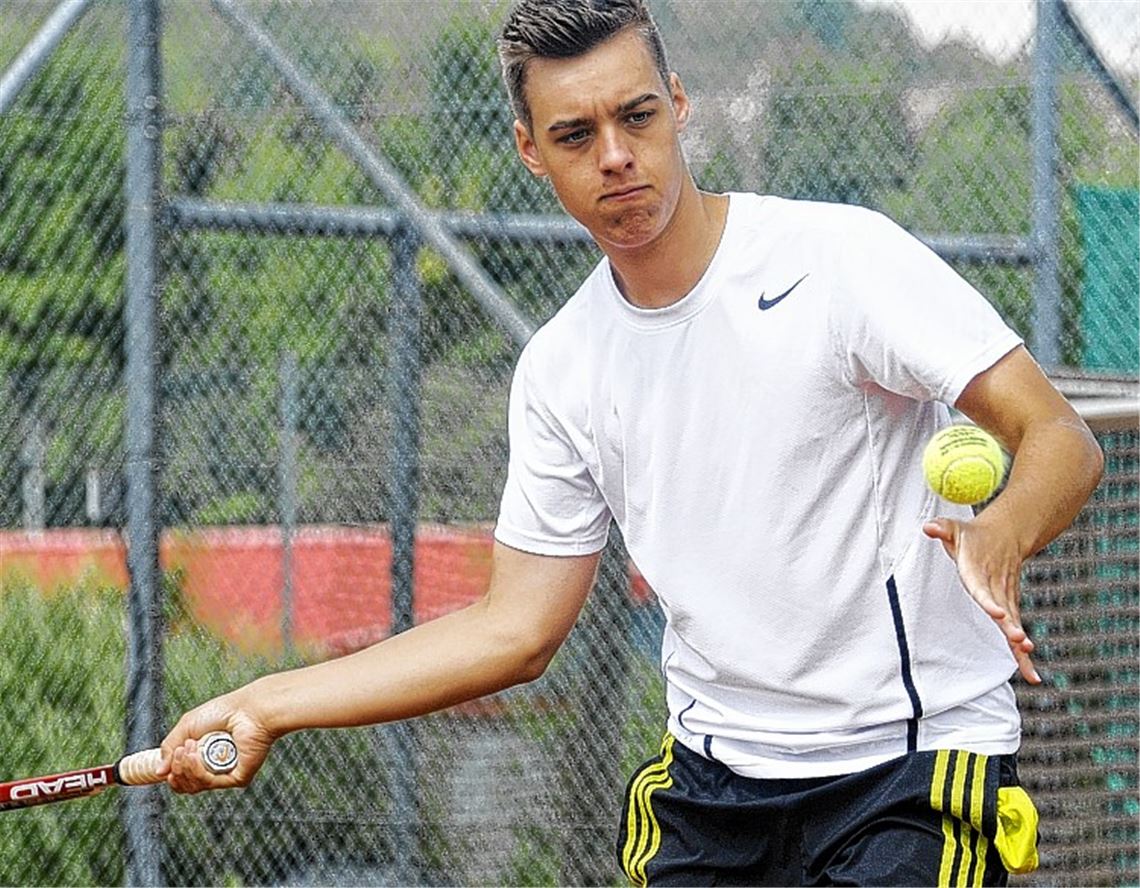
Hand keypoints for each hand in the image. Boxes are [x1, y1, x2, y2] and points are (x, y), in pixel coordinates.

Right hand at [159, 687, 275, 793]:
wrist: (248, 709)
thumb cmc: (223, 712)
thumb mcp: (187, 726)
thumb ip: (169, 747)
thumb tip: (159, 771)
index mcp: (203, 756)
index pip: (182, 777)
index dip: (171, 775)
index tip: (165, 766)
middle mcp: (214, 768)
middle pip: (184, 785)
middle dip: (176, 769)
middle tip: (180, 751)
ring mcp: (225, 774)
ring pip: (193, 786)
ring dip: (185, 767)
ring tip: (190, 748)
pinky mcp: (237, 778)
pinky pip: (209, 783)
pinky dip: (196, 770)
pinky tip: (196, 755)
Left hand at [923, 516, 1040, 684]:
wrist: (1004, 536)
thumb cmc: (971, 537)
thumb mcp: (954, 529)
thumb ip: (942, 529)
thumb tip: (928, 527)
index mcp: (978, 574)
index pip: (982, 589)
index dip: (990, 601)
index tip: (999, 613)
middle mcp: (995, 590)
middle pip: (1005, 612)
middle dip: (1012, 628)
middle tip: (1021, 642)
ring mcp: (1006, 601)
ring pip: (1014, 626)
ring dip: (1020, 647)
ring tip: (1029, 667)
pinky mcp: (1010, 610)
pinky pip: (1015, 635)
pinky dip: (1023, 655)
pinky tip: (1032, 676)